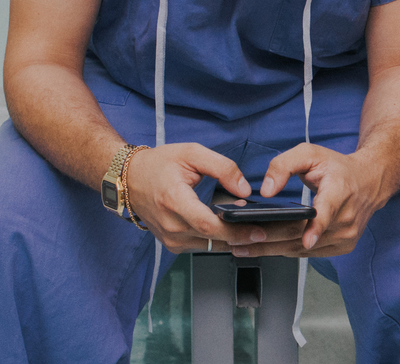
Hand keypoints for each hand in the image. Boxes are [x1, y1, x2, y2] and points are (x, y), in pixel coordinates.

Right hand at [123, 143, 306, 253]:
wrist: (129, 179)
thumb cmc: (159, 164)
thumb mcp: (192, 153)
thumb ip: (222, 167)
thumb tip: (244, 189)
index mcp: (174, 200)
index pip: (207, 223)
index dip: (235, 230)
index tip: (258, 230)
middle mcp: (171, 225)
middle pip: (213, 239)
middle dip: (243, 238)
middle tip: (270, 232)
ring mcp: (170, 238)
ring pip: (210, 246)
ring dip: (234, 242)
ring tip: (258, 232)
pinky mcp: (172, 243)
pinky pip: (202, 246)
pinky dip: (220, 241)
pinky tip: (237, 233)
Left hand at [233, 143, 387, 257]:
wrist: (370, 182)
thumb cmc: (337, 168)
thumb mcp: (310, 153)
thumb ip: (284, 165)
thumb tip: (266, 190)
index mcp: (340, 190)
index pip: (329, 210)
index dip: (317, 226)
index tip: (307, 240)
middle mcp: (346, 216)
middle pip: (303, 234)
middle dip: (268, 240)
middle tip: (238, 241)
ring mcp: (347, 235)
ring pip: (302, 248)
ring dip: (271, 250)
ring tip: (243, 248)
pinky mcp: (343, 246)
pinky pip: (308, 253)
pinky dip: (286, 251)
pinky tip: (265, 249)